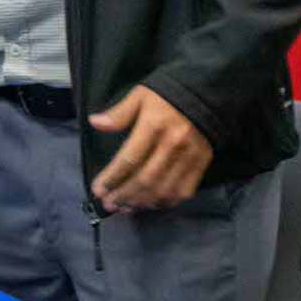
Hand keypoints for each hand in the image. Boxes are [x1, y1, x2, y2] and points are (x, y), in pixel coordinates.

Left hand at [88, 85, 213, 212]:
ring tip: (125, 207)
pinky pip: (184, 190)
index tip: (98, 189)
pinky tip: (150, 204)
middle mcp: (172, 145)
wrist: (205, 93)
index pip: (129, 159)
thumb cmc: (166, 95)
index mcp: (153, 126)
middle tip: (109, 204)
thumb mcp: (139, 96)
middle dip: (124, 195)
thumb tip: (94, 122)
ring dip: (142, 202)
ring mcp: (189, 157)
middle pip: (145, 179)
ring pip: (163, 188)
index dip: (112, 178)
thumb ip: (118, 113)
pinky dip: (166, 201)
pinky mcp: (202, 164)